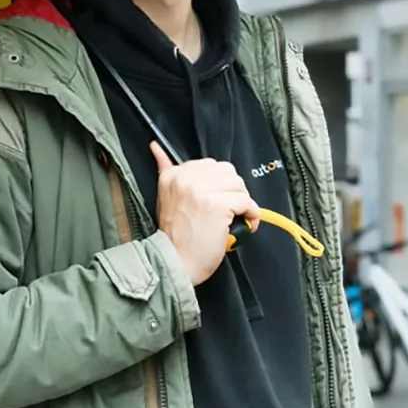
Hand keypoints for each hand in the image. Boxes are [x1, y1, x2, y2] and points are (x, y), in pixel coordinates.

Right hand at [151, 140, 260, 286]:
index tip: (218, 199)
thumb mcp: (164, 196)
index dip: (219, 184)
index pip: (210, 165)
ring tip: (235, 216)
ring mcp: (202, 191)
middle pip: (227, 171)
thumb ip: (164, 168)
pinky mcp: (218, 205)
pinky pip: (246, 201)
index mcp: (173, 174)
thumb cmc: (174, 236)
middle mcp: (186, 178)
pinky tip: (245, 223)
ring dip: (242, 202)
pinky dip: (252, 214)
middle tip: (229, 208)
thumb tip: (156, 146)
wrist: (174, 262)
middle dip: (232, 190)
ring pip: (238, 184)